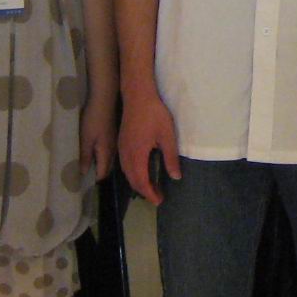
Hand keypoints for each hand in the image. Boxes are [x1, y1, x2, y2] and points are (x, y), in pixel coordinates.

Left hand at [79, 95, 114, 182]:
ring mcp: (114, 142)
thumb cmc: (93, 120)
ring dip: (100, 165)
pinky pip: (109, 152)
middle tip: (86, 177)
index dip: (94, 180)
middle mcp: (113, 150)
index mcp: (107, 153)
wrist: (104, 100)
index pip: (102, 173)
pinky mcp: (113, 135)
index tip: (84, 184)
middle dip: (98, 174)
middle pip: (107, 168)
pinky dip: (102, 156)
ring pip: (108, 159)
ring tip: (89, 167)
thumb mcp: (86, 139)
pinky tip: (95, 153)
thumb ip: (85, 157)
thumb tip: (83, 173)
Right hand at [118, 87, 180, 204]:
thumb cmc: (154, 114)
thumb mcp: (167, 136)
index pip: (141, 181)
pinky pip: (124, 165)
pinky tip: (141, 171)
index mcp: (137, 155)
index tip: (159, 201)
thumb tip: (175, 177)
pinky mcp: (121, 142)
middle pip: (132, 180)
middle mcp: (126, 154)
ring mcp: (121, 148)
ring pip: (127, 172)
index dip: (150, 193)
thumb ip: (171, 158)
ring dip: (138, 182)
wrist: (138, 95)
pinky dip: (132, 173)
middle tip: (157, 197)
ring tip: (151, 187)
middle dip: (144, 191)